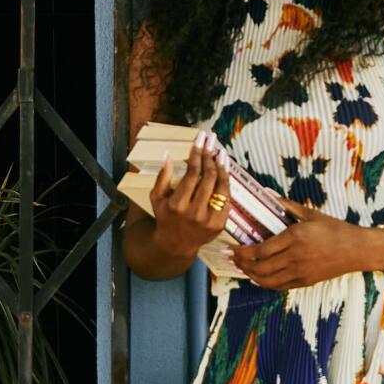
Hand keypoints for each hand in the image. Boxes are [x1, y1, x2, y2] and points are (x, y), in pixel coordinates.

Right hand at [134, 130, 231, 264]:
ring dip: (222, 166)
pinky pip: (227, 198)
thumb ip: (162, 176)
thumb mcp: (156, 198)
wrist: (176, 245)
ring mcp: (209, 220)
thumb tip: (167, 154)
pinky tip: (224, 170)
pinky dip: (226, 182)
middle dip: (210, 155)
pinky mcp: (220, 224)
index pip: (192, 173)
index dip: (197, 153)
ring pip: (221, 186)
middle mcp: (194, 212)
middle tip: (211, 141)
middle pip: (208, 177)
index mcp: (177, 205)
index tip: (200, 138)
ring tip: (221, 152)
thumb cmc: (165, 217)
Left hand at [232, 206, 382, 292]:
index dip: (242, 252)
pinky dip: (264, 283)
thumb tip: (268, 195)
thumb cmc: (335, 229)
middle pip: (259, 267)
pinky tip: (257, 277)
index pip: (260, 250)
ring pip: (266, 280)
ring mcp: (300, 272)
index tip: (232, 248)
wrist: (356, 249)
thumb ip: (287, 206)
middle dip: (241, 264)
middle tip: (230, 258)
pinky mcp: (304, 281)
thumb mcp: (311, 214)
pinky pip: (278, 286)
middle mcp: (295, 257)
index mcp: (295, 237)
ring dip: (249, 275)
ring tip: (240, 267)